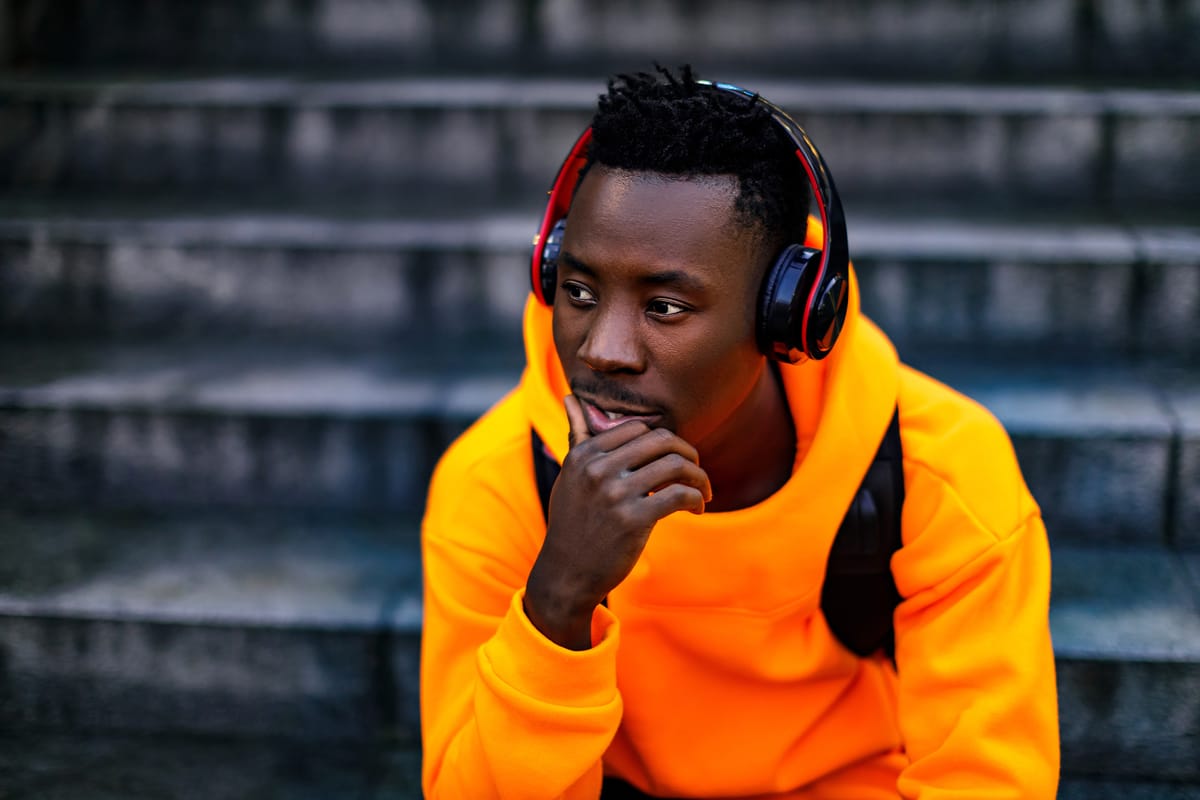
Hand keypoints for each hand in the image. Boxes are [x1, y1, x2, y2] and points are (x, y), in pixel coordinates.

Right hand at [523, 395, 711, 649]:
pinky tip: (697, 508)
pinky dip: (697, 499)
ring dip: (699, 478)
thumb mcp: (570, 475)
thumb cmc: (573, 522)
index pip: (639, 428)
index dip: (663, 442)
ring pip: (676, 466)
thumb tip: (572, 397)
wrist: (566, 573)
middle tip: (696, 473)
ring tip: (703, 493)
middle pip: (662, 440)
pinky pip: (680, 495)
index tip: (672, 461)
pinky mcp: (633, 520)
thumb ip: (577, 436)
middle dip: (688, 454)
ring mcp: (615, 493)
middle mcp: (598, 468)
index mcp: (585, 454)